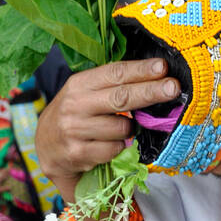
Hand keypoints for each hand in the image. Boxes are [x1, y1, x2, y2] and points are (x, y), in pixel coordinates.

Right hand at [35, 59, 180, 198]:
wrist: (47, 147)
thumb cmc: (75, 115)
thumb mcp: (85, 94)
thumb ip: (111, 86)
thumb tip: (153, 79)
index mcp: (79, 84)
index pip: (115, 73)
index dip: (140, 70)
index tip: (163, 68)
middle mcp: (75, 104)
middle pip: (121, 97)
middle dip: (150, 92)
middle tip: (173, 88)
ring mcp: (75, 130)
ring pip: (122, 128)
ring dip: (129, 130)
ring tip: (116, 130)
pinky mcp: (78, 153)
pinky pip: (115, 149)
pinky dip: (118, 148)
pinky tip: (106, 145)